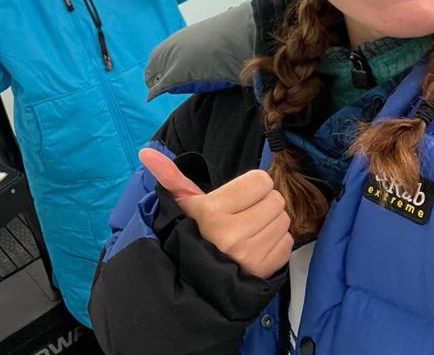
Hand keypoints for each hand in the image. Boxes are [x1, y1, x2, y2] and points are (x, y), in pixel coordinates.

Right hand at [139, 148, 292, 278]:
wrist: (198, 280)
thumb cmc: (193, 233)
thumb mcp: (182, 205)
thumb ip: (170, 176)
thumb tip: (145, 152)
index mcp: (214, 211)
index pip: (261, 181)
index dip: (252, 186)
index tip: (239, 197)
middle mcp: (233, 233)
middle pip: (275, 199)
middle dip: (263, 203)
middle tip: (244, 214)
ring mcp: (251, 254)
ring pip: (284, 220)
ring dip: (271, 222)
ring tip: (250, 230)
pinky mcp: (266, 269)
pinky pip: (288, 242)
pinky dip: (276, 241)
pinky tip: (257, 245)